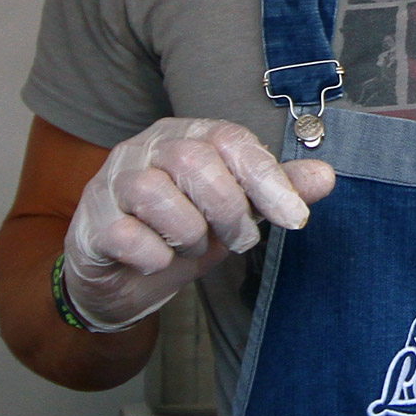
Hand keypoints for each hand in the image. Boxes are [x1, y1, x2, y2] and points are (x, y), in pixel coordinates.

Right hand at [60, 119, 336, 329]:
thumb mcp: (237, 212)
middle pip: (195, 162)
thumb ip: (275, 191)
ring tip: (193, 246)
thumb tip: (326, 176)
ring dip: (190, 234)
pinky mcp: (89, 222)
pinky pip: (125, 234)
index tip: (296, 218)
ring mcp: (111, 182)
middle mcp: (145, 148)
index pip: (231, 139)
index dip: (267, 179)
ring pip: (156, 193)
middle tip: (240, 241)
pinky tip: (157, 260)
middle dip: (229, 210)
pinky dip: (154, 256)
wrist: (122, 280)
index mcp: (186, 135)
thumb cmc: (182, 233)